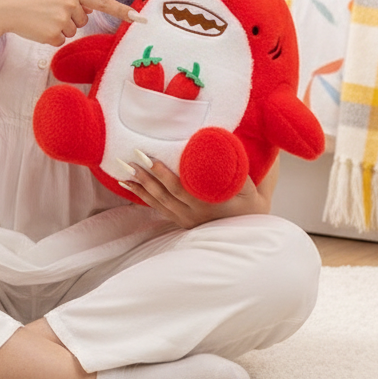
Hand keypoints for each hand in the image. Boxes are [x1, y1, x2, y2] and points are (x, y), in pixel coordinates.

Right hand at [0, 0, 141, 47]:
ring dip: (58, 28)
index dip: (122, 11)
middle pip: (83, 20)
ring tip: (40, 17)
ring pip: (72, 31)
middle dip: (68, 18)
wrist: (3, 4)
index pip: (103, 2)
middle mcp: (71, 2)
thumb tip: (91, 9)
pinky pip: (60, 41)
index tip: (140, 19)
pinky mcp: (54, 34)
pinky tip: (36, 27)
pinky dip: (49, 37)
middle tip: (47, 10)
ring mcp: (63, 19)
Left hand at [116, 153, 274, 229]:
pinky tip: (129, 186)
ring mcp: (186, 219)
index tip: (150, 158)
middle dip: (145, 175)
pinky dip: (142, 197)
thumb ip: (239, 169)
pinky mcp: (182, 222)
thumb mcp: (254, 189)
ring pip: (157, 202)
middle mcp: (194, 213)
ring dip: (139, 185)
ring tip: (122, 170)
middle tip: (130, 157)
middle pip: (163, 193)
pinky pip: (158, 208)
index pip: (180, 188)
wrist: (255, 237)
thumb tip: (227, 141)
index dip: (163, 174)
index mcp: (208, 204)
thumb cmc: (254, 207)